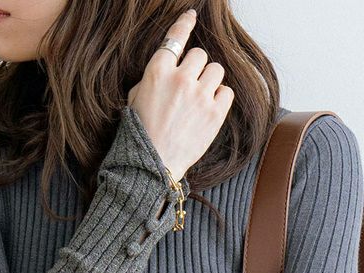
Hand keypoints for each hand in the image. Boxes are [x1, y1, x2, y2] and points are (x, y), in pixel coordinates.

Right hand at [127, 9, 233, 179]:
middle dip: (196, 67)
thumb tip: (171, 69)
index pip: (175, 38)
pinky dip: (220, 97)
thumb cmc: (141, 134)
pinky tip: (209, 107)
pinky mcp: (214, 114)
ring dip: (210, 79)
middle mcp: (180, 79)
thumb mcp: (136, 98)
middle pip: (199, 54)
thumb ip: (155, 78)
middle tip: (190, 85)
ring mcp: (200, 96)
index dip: (185, 24)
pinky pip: (226, 91)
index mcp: (157, 72)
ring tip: (201, 96)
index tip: (192, 16)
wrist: (152, 165)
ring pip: (216, 69)